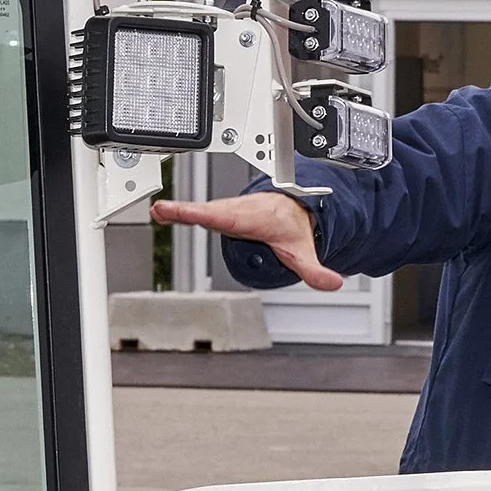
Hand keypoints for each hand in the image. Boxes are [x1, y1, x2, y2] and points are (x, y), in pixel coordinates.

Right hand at [150, 192, 341, 291]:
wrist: (292, 207)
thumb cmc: (292, 226)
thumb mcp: (303, 250)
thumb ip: (315, 270)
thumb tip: (332, 283)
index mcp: (252, 218)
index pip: (227, 218)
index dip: (207, 216)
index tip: (190, 213)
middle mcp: (236, 210)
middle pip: (208, 210)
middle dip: (186, 209)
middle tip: (161, 209)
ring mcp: (226, 209)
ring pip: (201, 208)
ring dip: (178, 209)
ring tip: (158, 210)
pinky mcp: (219, 211)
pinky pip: (198, 211)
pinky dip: (180, 210)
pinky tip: (162, 212)